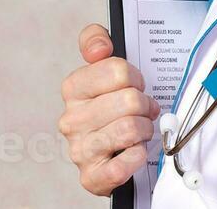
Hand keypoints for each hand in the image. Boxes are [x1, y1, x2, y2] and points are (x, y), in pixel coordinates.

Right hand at [58, 23, 161, 195]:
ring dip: (145, 129)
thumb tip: (98, 48)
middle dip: (145, 105)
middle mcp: (71, 119)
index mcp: (73, 88)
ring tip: (140, 130)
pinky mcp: (92, 177)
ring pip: (130, 128)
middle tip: (143, 110)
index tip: (135, 85)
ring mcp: (80, 149)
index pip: (118, 70)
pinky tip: (134, 152)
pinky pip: (126, 163)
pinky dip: (138, 156)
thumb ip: (95, 39)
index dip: (136, 78)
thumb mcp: (102, 66)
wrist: (110, 153)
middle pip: (129, 100)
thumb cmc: (111, 107)